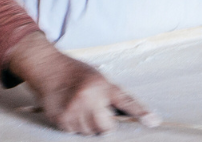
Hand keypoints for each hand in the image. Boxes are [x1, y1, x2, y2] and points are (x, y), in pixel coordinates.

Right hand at [7, 32, 159, 134]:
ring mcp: (73, 109)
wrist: (48, 68)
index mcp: (102, 86)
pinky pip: (74, 133)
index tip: (153, 122)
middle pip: (106, 128)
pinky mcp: (60, 118)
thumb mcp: (100, 78)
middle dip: (105, 124)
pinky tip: (71, 112)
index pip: (125, 102)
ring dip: (88, 126)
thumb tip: (133, 115)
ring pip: (90, 133)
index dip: (141, 113)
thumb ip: (115, 97)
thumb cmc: (76, 73)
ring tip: (81, 109)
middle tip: (97, 111)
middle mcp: (88, 98)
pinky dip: (75, 126)